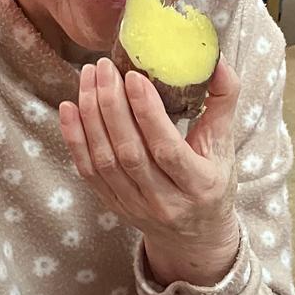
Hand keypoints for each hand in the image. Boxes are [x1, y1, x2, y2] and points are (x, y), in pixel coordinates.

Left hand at [60, 57, 241, 286]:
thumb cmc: (212, 180)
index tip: (134, 77)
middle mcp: (165, 201)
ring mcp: (135, 206)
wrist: (194, 235)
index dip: (148, 114)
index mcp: (199, 185)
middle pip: (130, 152)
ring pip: (105, 160)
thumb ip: (223, 100)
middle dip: (112, 106)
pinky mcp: (113, 205)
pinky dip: (75, 139)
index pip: (167, 149)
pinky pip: (88, 172)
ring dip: (91, 116)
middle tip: (105, 68)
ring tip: (87, 78)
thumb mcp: (225, 144)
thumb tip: (216, 60)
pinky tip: (69, 108)